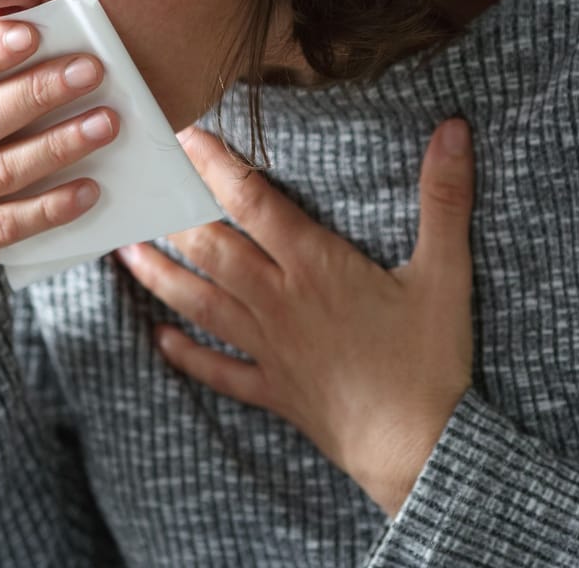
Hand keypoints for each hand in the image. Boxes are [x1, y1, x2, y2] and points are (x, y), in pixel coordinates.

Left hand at [115, 120, 476, 517]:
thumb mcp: (446, 273)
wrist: (418, 448)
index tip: (185, 136)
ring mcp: (269, 347)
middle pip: (211, 248)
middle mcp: (279, 301)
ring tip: (125, 251)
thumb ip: (445, 197)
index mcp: (315, 266)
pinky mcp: (272, 389)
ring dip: (160, 276)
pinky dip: (187, 354)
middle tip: (141, 186)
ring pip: (200, 303)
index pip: (253, 202)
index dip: (216, 165)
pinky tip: (159, 338)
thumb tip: (453, 129)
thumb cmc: (431, 360)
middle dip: (173, 213)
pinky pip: (218, 370)